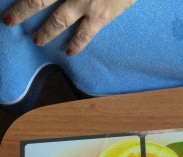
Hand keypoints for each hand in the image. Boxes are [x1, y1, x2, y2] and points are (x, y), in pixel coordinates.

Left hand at [3, 0, 137, 55]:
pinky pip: (85, 34)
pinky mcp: (101, 15)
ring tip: (36, 40)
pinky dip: (76, 44)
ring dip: (45, 31)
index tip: (9, 5)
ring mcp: (85, 2)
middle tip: (9, 21)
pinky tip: (68, 52)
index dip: (23, 0)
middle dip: (22, 11)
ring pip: (58, 19)